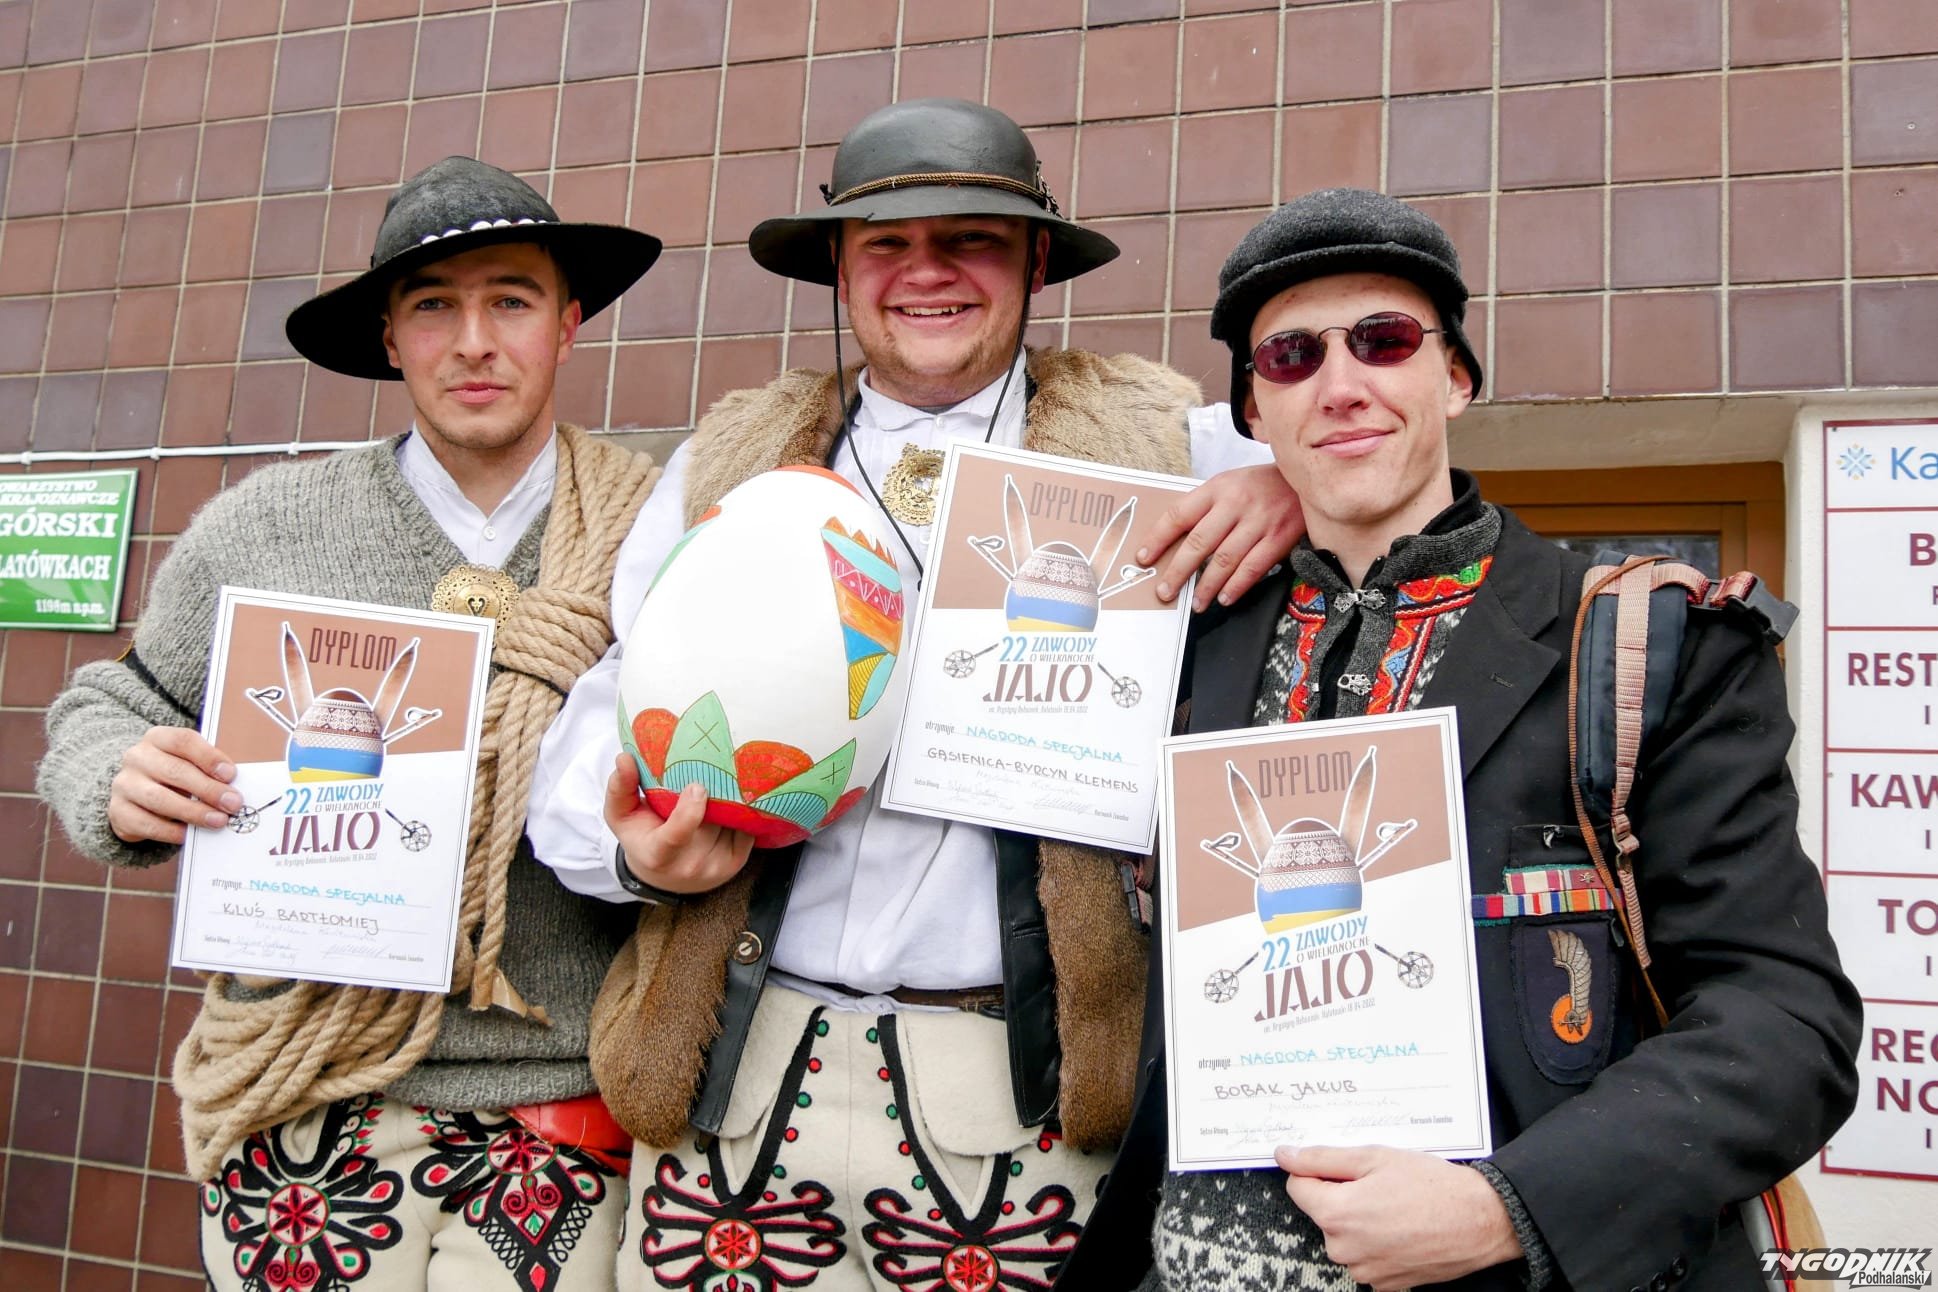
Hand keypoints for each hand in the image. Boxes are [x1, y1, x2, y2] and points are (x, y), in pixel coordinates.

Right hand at [108, 726, 241, 844]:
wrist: (134, 795)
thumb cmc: (173, 775)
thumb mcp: (189, 763)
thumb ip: (209, 770)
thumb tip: (234, 790)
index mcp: (158, 738)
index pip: (183, 740)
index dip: (208, 757)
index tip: (230, 774)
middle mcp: (137, 758)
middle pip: (174, 771)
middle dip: (208, 789)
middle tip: (233, 803)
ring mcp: (124, 784)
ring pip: (159, 798)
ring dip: (193, 812)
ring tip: (218, 820)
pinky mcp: (118, 811)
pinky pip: (146, 824)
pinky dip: (171, 831)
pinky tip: (189, 834)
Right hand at [605, 754, 754, 894]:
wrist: (663, 874)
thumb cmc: (641, 837)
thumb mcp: (620, 815)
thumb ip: (620, 786)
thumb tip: (624, 758)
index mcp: (658, 855)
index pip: (677, 835)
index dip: (690, 810)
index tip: (696, 786)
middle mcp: (689, 866)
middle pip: (709, 820)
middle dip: (712, 795)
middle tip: (707, 776)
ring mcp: (715, 867)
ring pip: (730, 820)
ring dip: (725, 801)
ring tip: (713, 792)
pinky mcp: (736, 863)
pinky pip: (746, 827)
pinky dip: (739, 812)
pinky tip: (726, 804)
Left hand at [1136, 464, 1305, 610]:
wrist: (1306, 477)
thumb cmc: (1261, 486)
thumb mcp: (1229, 485)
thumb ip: (1206, 509)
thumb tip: (1175, 543)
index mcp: (1217, 488)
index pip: (1179, 514)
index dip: (1158, 538)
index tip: (1144, 557)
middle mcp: (1235, 503)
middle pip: (1199, 542)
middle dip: (1178, 571)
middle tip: (1166, 591)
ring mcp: (1258, 521)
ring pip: (1225, 559)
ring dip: (1207, 586)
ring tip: (1197, 602)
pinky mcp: (1279, 537)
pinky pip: (1253, 566)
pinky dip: (1237, 586)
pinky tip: (1225, 598)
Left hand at [1277, 1145, 1521, 1290]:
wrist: (1481, 1221)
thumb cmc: (1432, 1186)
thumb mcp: (1373, 1157)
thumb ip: (1321, 1158)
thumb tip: (1284, 1156)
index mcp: (1336, 1214)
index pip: (1297, 1188)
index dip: (1317, 1172)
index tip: (1343, 1169)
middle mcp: (1344, 1249)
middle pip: (1323, 1213)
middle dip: (1342, 1196)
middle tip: (1379, 1185)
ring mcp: (1365, 1270)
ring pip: (1344, 1236)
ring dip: (1360, 1220)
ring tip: (1396, 1206)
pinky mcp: (1385, 1284)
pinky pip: (1366, 1256)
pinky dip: (1377, 1241)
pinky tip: (1403, 1228)